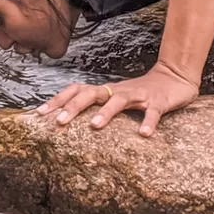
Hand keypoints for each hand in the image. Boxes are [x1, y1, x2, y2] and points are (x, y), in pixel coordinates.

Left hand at [34, 63, 199, 136]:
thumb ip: (96, 107)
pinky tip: (145, 135)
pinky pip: (152, 112)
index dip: (57, 100)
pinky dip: (148, 122)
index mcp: (104, 91)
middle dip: (73, 107)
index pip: (75, 90)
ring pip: (118, 101)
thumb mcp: (115, 99)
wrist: (174, 78)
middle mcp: (117, 91)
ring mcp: (138, 95)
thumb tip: (68, 121)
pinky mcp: (158, 102)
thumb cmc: (139, 93)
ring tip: (94, 127)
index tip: (39, 113)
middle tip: (58, 122)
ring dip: (106, 113)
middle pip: (90, 94)